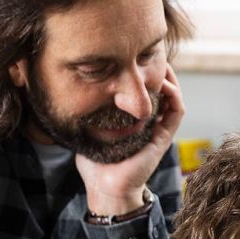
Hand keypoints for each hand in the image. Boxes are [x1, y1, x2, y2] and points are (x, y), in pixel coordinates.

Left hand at [76, 64, 184, 214]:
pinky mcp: (163, 138)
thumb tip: (63, 91)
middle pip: (160, 90)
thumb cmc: (96, 164)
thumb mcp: (88, 130)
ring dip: (169, 78)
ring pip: (173, 98)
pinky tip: (163, 82)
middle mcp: (149, 124)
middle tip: (148, 50)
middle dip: (156, 69)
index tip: (133, 56)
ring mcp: (158, 130)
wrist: (106, 188)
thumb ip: (84, 112)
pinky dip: (174, 95)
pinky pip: (176, 113)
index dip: (142, 73)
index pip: (144, 92)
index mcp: (134, 121)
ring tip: (160, 61)